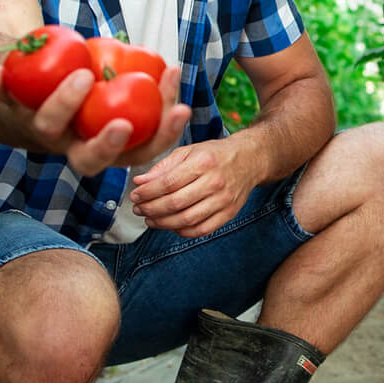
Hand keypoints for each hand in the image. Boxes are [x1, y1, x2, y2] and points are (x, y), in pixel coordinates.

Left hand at [0, 63, 190, 175]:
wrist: (23, 94)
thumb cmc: (82, 93)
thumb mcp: (115, 95)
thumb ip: (140, 88)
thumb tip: (171, 70)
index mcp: (103, 146)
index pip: (136, 153)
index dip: (160, 138)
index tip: (180, 111)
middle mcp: (70, 145)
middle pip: (87, 160)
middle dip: (106, 144)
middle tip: (123, 123)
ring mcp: (39, 130)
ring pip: (48, 128)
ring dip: (64, 104)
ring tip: (83, 75)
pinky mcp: (9, 109)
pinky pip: (0, 99)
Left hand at [129, 137, 258, 237]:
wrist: (249, 160)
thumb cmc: (214, 154)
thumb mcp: (189, 151)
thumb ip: (163, 167)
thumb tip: (139, 182)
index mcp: (203, 162)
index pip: (168, 183)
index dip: (147, 192)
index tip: (134, 195)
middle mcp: (215, 182)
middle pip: (175, 203)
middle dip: (151, 209)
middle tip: (138, 209)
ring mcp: (223, 200)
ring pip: (186, 220)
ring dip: (163, 223)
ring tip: (149, 219)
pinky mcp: (229, 214)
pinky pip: (201, 230)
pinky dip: (182, 231)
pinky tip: (170, 225)